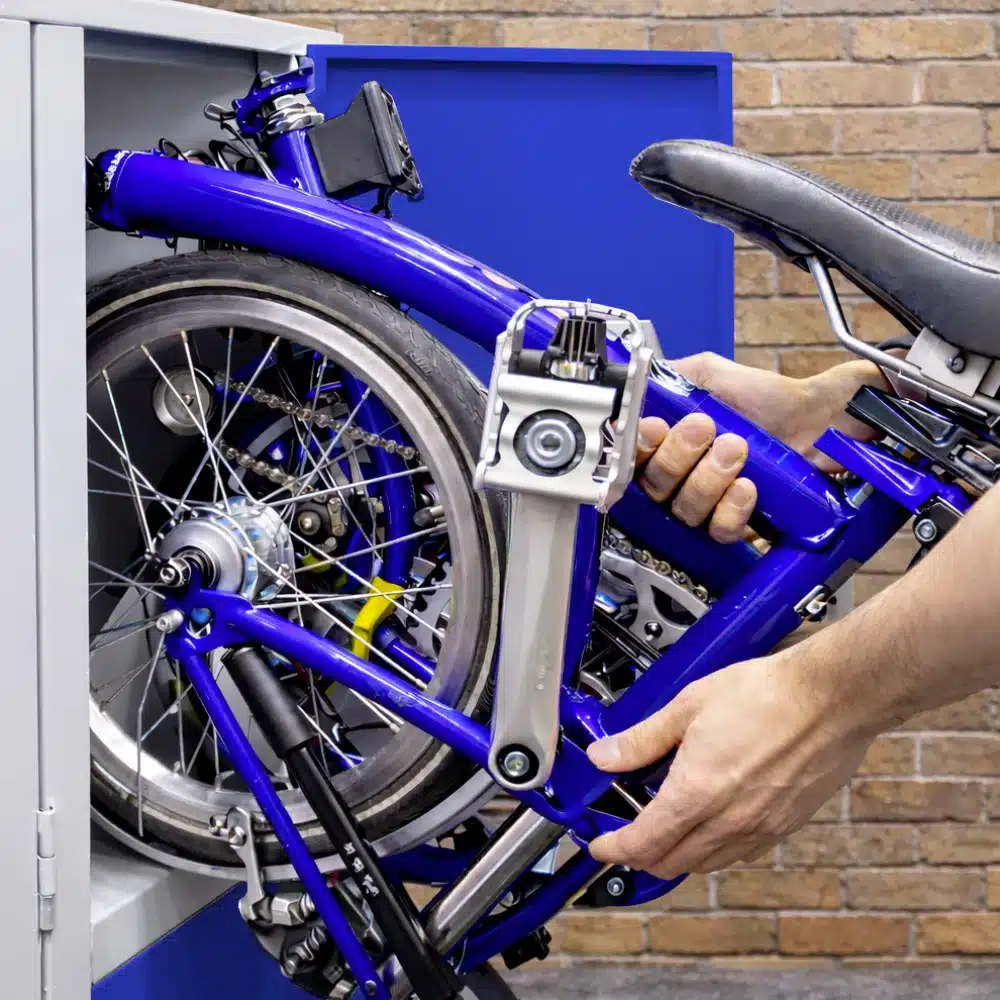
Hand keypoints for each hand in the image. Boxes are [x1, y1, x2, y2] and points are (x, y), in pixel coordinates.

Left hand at [587, 647, 875, 877]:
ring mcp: (761, 828)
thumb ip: (642, 738)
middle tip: (627, 834)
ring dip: (677, 854)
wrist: (831, 697)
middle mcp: (729, 821)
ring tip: (665, 825)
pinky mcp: (786, 825)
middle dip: (640, 855)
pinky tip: (710, 822)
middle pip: (671, 863)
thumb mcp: (688, 706)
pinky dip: (715, 849)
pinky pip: (740, 853)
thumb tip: (606, 756)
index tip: (601, 844)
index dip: (613, 849)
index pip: (642, 844)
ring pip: (706, 864)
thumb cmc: (767, 694)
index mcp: (697, 793)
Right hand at [635, 353, 885, 540]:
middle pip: (654, 485)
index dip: (637, 447)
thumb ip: (672, 376)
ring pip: (685, 508)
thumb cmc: (770, 397)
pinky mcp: (735, 521)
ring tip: (737, 449)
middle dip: (678, 455)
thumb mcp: (712, 373)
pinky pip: (718, 529)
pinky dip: (731, 509)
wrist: (820, 419)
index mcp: (669, 441)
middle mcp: (681, 475)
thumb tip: (636, 384)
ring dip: (708, 478)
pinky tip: (748, 487)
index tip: (654, 428)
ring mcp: (707, 501)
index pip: (632, 455)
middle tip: (705, 429)